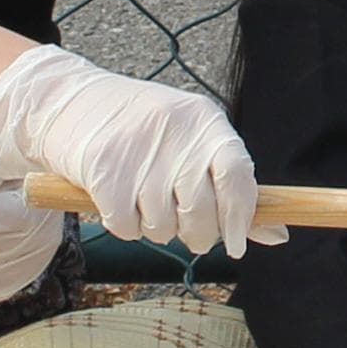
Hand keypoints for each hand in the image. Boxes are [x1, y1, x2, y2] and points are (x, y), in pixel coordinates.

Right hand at [0, 43, 276, 258]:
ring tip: (144, 201)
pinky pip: (127, 227)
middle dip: (198, 234)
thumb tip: (279, 237)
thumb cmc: (143, 133)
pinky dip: (124, 226)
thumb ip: (233, 188)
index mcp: (206, 120)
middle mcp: (176, 133)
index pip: (238, 176)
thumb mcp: (191, 144)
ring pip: (163, 226)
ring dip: (155, 228)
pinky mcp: (103, 171)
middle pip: (201, 212)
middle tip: (187, 229)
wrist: (67, 103)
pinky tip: (118, 201)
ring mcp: (138, 152)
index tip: (237, 244)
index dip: (242, 218)